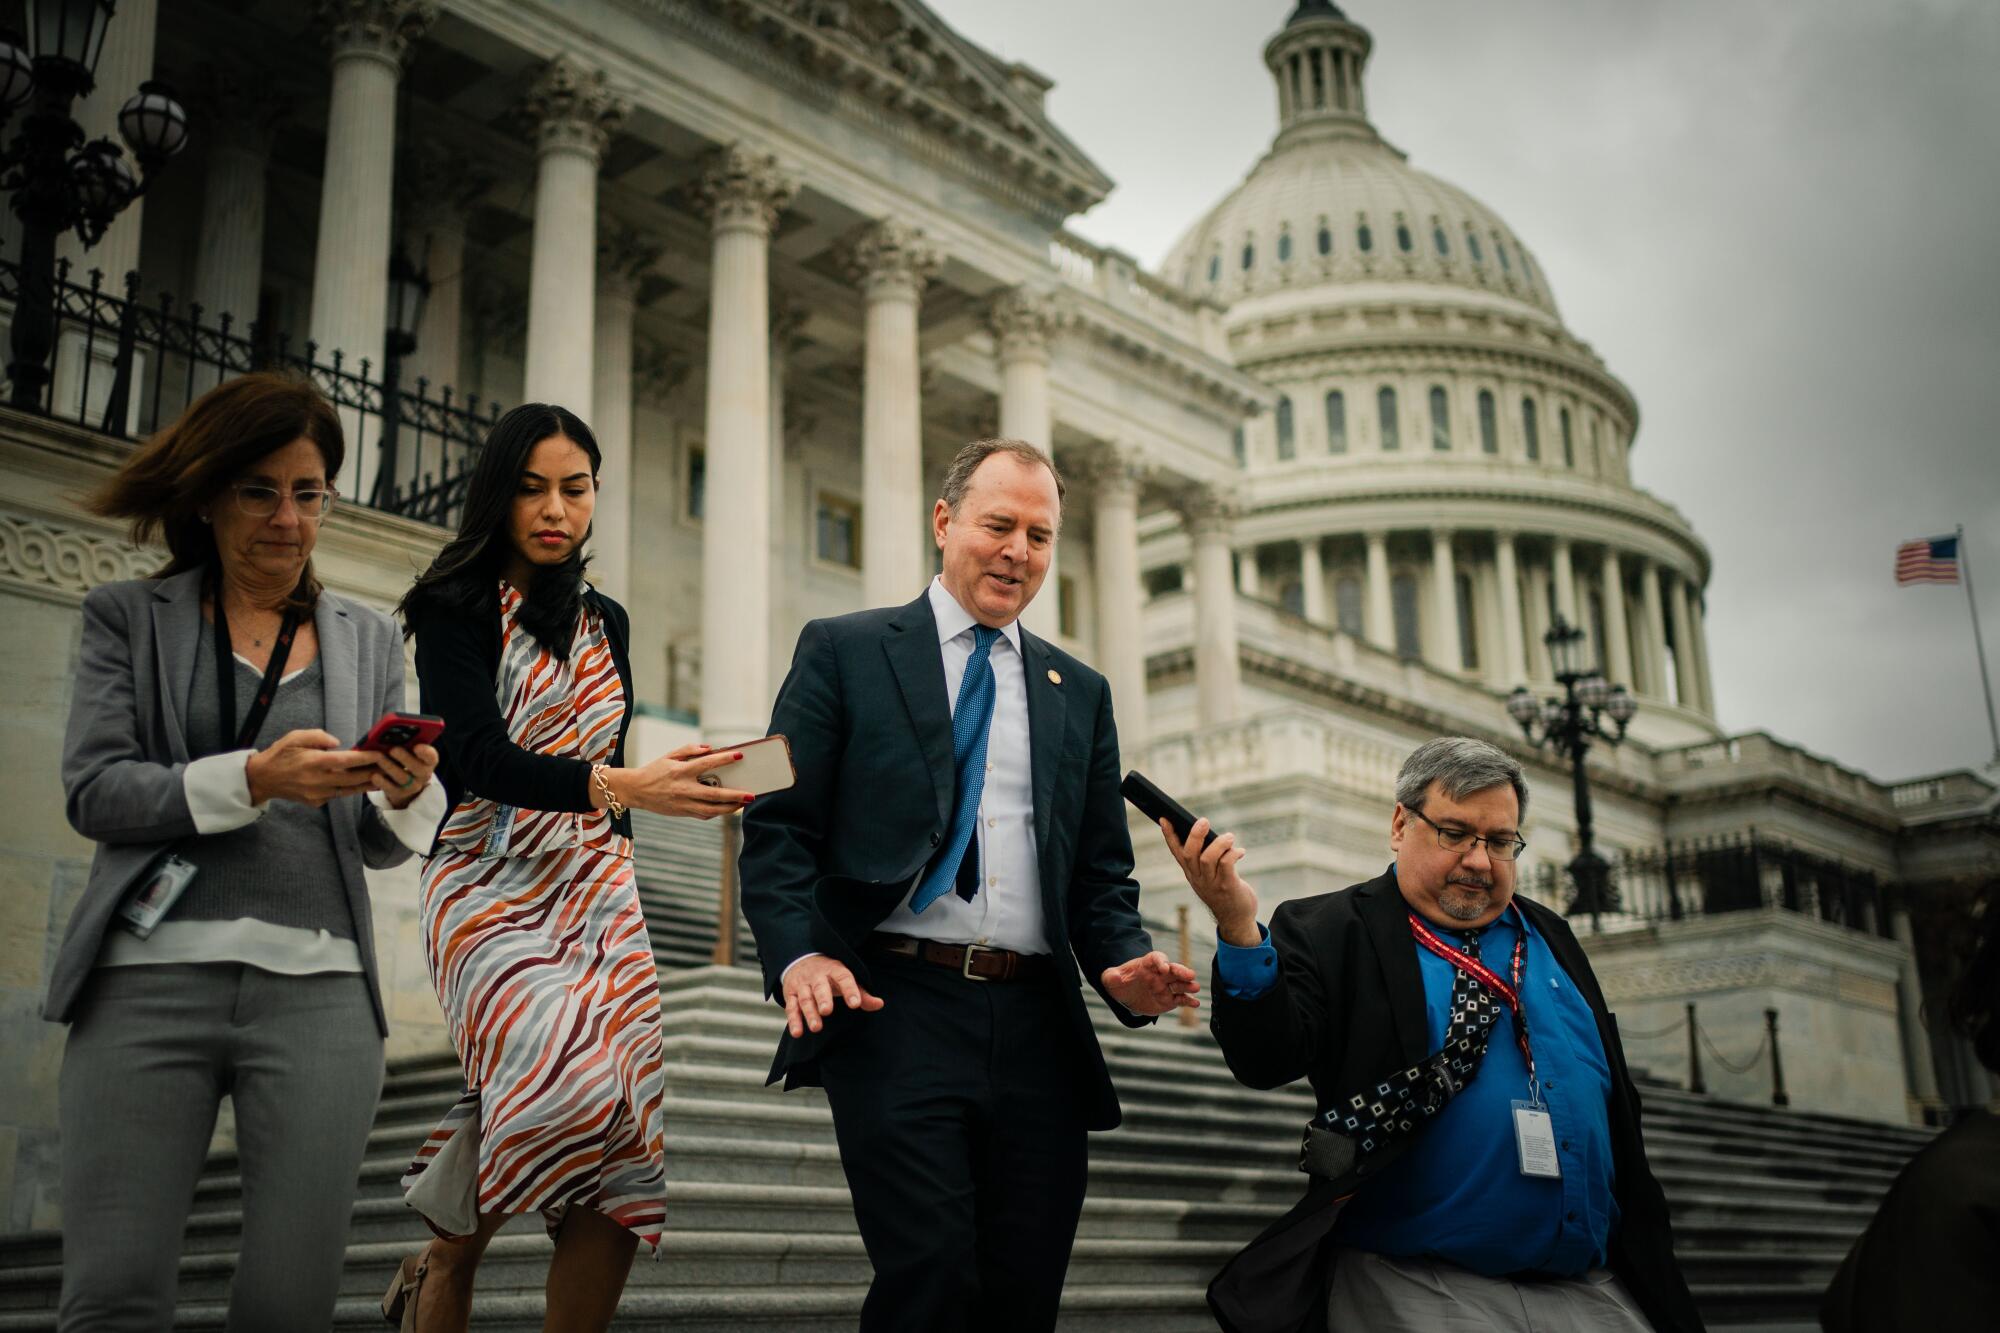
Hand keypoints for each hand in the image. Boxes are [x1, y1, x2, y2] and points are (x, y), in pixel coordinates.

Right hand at [244, 729, 380, 807]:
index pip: (346, 761)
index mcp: (313, 762)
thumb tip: (338, 742)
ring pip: (348, 790)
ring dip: (366, 784)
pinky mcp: (315, 802)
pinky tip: (361, 783)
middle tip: (389, 766)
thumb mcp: (295, 737)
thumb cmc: (280, 754)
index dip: (366, 758)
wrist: (262, 779)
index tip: (381, 754)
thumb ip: (317, 736)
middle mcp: (317, 780)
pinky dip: (349, 789)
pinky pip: (337, 795)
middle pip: (353, 778)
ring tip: (383, 777)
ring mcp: (317, 794)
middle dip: (373, 772)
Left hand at [365, 742, 440, 807]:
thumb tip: (393, 732)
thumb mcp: (410, 751)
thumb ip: (407, 743)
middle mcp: (423, 774)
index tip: (417, 746)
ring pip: (403, 778)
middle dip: (405, 758)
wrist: (404, 781)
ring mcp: (413, 786)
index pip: (432, 756)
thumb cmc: (405, 759)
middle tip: (393, 749)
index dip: (425, 752)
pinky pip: (391, 789)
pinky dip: (382, 782)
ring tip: (379, 759)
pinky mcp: (399, 794)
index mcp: (428, 761)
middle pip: (418, 768)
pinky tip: (374, 775)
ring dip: (390, 767)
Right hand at [617, 743, 755, 819]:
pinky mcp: (682, 813)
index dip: (724, 759)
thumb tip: (709, 748)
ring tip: (743, 803)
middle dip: (734, 795)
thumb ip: (690, 749)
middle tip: (751, 794)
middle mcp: (683, 789)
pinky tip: (726, 808)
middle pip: (714, 794)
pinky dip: (717, 812)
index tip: (740, 755)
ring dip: (730, 808)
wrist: (635, 790)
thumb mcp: (670, 755)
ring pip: (711, 810)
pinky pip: (703, 815)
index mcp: (681, 771)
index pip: (707, 763)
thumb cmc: (655, 770)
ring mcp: (683, 803)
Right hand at [781, 954, 883, 1037]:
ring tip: (816, 1028)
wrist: (800, 960)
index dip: (850, 990)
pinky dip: (794, 1020)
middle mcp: (817, 976)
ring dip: (810, 1013)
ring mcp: (802, 985)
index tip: (855, 1004)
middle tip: (827, 1011)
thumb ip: (861, 993)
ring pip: (805, 999)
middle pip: (820, 987)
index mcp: (834, 970)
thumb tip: (879, 1004)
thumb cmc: (829, 975)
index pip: (843, 977)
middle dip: (823, 999)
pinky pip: (791, 1007)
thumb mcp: (845, 979)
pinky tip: (798, 1033)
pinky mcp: (790, 994)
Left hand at [1100, 950, 1199, 1016]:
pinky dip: (1188, 1001)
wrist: (1126, 994)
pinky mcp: (1169, 1000)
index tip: (1164, 967)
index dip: (1161, 961)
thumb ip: (1111, 976)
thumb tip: (1115, 977)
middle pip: (1174, 969)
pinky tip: (1195, 1003)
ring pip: (1180, 984)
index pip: (1156, 958)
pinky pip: (1181, 999)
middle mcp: (1160, 974)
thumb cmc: (1120, 981)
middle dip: (1182, 971)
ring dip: (1188, 985)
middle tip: (1190, 974)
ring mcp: (1166, 986)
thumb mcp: (1111, 978)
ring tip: (1195, 987)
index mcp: (1147, 964)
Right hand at [1160, 817, 1260, 945]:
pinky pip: (1226, 864)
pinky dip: (1233, 853)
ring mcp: (1211, 883)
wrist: (1235, 919)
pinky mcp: (1227, 886)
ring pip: (1207, 858)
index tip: (1164, 818)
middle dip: (1195, 835)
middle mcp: (1197, 877)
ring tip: (1229, 837)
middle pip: (1190, 853)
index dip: (1169, 835)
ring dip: (1219, 843)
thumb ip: (1206, 858)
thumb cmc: (1223, 891)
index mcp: (1190, 873)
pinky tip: (1240, 851)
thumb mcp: (1208, 876)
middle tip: (1203, 821)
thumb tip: (1209, 833)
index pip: (1176, 852)